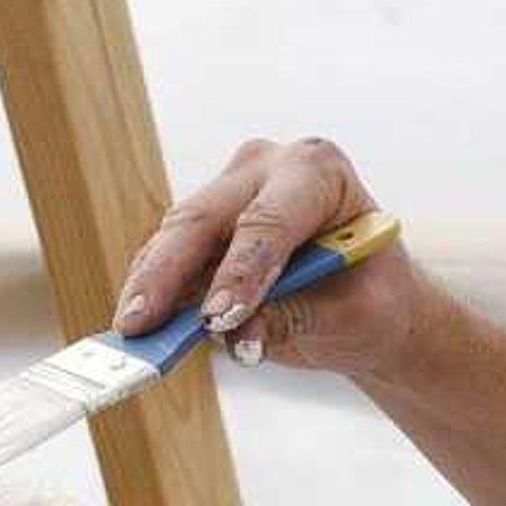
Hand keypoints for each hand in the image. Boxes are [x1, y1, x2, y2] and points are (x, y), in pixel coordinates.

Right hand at [113, 136, 427, 382]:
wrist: (371, 302)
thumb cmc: (373, 299)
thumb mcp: (352, 315)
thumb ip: (296, 319)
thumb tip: (238, 336)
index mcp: (320, 173)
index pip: (269, 220)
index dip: (239, 269)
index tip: (218, 318)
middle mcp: (267, 169)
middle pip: (204, 220)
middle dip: (169, 275)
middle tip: (142, 324)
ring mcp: (228, 193)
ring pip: (174, 238)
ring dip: (149, 287)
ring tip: (132, 334)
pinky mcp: (202, 227)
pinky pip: (165, 258)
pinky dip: (150, 294)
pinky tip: (135, 329)